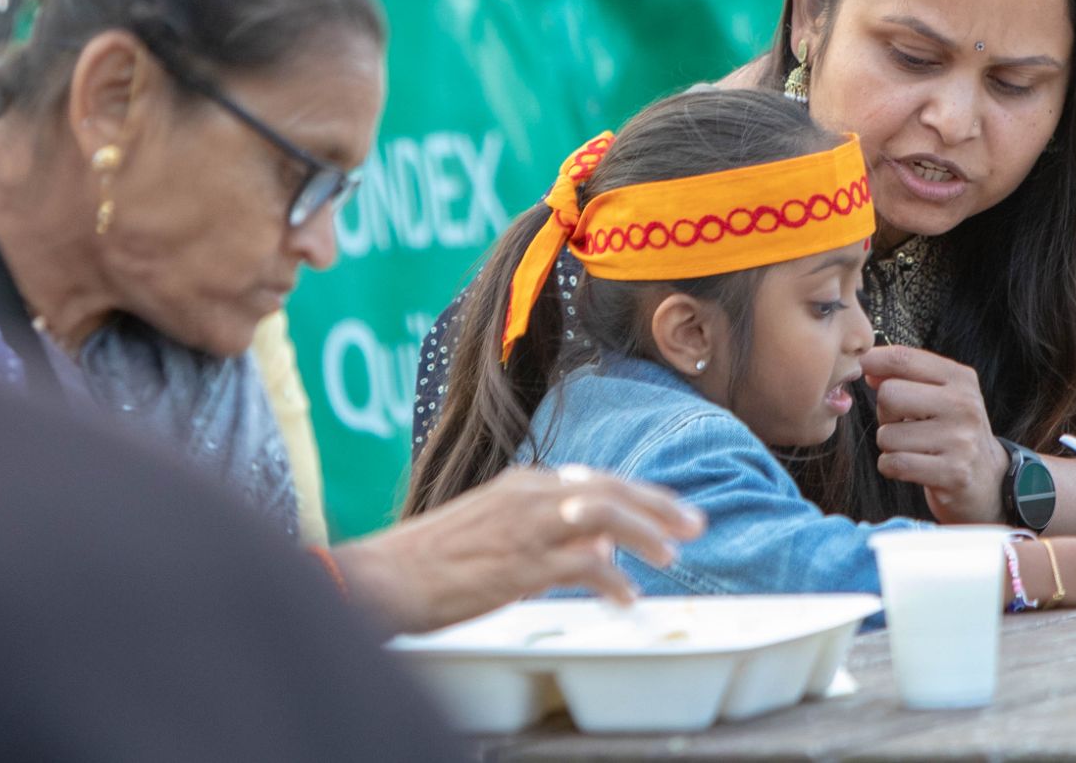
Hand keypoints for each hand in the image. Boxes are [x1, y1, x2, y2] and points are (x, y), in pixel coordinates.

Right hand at [333, 465, 704, 632]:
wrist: (380, 575)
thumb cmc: (428, 560)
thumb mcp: (489, 528)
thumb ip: (539, 530)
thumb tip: (591, 549)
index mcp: (523, 484)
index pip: (596, 480)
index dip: (638, 494)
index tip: (667, 508)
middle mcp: (530, 496)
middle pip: (611, 491)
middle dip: (658, 506)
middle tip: (695, 523)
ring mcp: (526, 528)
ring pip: (605, 518)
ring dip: (645, 533)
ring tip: (672, 557)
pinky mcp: (519, 564)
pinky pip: (582, 566)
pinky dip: (611, 578)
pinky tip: (627, 595)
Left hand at [862, 344, 1006, 523]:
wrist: (990, 480)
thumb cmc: (954, 431)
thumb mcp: (941, 394)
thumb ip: (906, 376)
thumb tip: (868, 367)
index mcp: (961, 379)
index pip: (904, 359)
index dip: (874, 361)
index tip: (865, 368)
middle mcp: (963, 405)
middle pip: (889, 395)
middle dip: (885, 413)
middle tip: (903, 423)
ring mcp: (960, 440)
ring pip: (887, 434)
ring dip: (890, 445)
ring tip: (914, 448)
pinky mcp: (953, 473)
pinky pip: (895, 463)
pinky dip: (891, 466)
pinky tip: (911, 466)